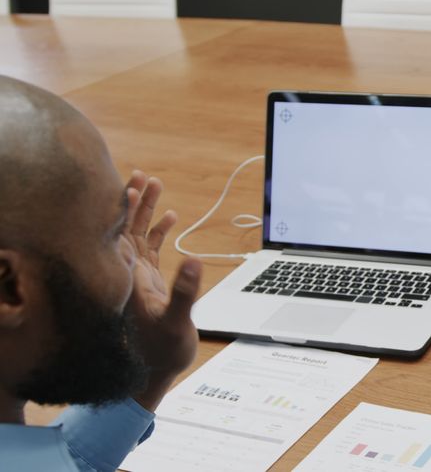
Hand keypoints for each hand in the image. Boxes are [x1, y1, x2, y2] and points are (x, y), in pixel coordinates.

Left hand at [121, 171, 201, 410]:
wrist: (155, 372)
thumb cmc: (162, 352)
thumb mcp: (176, 322)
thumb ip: (184, 291)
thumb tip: (192, 260)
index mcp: (130, 279)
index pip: (122, 236)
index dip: (124, 209)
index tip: (129, 185)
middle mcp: (130, 274)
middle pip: (127, 228)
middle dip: (134, 200)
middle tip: (142, 175)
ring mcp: (138, 277)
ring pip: (138, 234)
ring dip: (146, 210)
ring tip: (153, 183)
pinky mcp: (149, 282)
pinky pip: (151, 248)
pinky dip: (159, 231)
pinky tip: (171, 217)